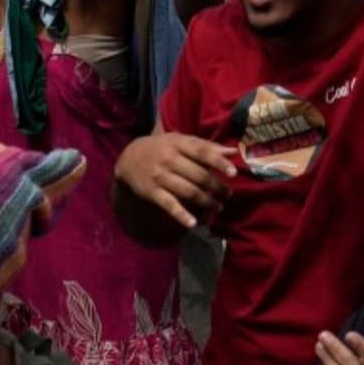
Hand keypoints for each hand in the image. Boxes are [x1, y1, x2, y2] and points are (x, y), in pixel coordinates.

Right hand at [115, 132, 234, 230]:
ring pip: (188, 191)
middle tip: (227, 195)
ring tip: (218, 207)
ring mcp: (160, 177)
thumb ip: (207, 146)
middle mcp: (169, 160)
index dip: (218, 162)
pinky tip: (193, 223)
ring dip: (206, 201)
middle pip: (198, 175)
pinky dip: (181, 215)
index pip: (202, 152)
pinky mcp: (153, 193)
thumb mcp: (181, 141)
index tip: (234, 172)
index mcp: (179, 144)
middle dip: (216, 187)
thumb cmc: (163, 148)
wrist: (129, 159)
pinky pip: (169, 205)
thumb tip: (234, 151)